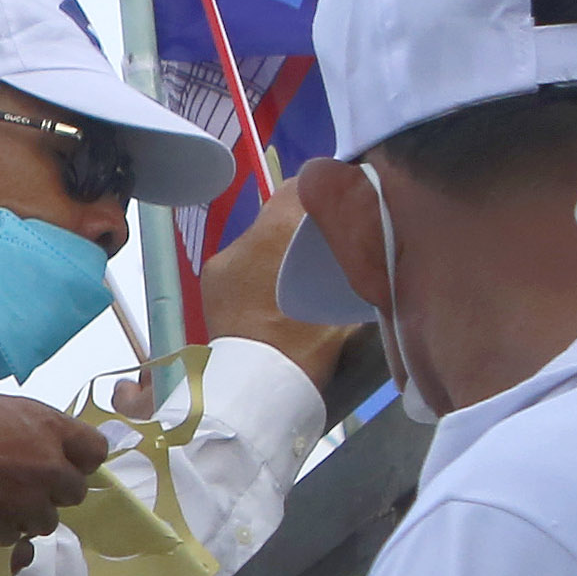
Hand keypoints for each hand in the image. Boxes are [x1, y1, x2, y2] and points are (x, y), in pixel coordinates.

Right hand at [0, 393, 112, 547]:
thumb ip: (21, 427)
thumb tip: (29, 440)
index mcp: (45, 426)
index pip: (95, 450)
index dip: (77, 458)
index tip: (59, 461)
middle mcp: (48, 465)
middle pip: (75, 490)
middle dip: (51, 489)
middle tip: (17, 483)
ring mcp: (29, 503)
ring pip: (48, 520)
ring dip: (27, 514)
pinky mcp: (5, 532)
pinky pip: (16, 536)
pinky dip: (1, 529)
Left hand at [190, 204, 363, 394]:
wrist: (257, 387)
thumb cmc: (306, 345)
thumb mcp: (343, 302)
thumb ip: (352, 269)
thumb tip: (366, 253)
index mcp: (276, 233)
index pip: (299, 188)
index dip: (321, 195)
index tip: (337, 211)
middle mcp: (242, 239)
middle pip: (276, 214)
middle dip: (299, 227)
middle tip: (322, 249)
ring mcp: (221, 261)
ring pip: (257, 240)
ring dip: (277, 250)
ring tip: (297, 278)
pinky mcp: (210, 283)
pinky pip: (240, 263)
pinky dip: (257, 270)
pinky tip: (272, 294)